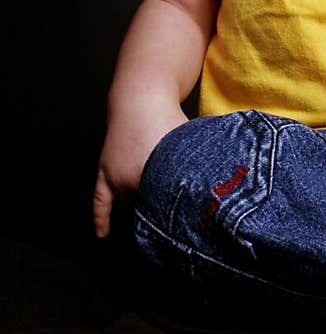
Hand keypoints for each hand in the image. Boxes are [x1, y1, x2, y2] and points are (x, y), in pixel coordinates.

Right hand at [93, 98, 187, 238]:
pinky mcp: (105, 171)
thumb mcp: (189, 147)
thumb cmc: (168, 120)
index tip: (189, 233)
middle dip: (162, 219)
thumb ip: (200, 170)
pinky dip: (101, 219)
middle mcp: (129, 178)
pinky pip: (99, 201)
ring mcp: (114, 176)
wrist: (139, 98)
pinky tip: (102, 235)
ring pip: (128, 206)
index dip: (179, 222)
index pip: (167, 208)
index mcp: (153, 173)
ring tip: (154, 232)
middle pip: (148, 209)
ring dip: (140, 216)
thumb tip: (217, 191)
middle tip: (178, 231)